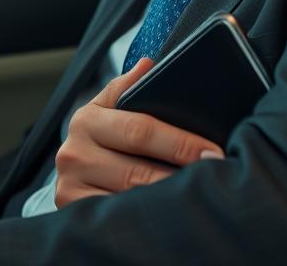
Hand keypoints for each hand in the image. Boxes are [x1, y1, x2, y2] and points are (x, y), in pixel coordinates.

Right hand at [54, 58, 224, 207]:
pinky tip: (171, 220)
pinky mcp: (74, 215)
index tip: (213, 152)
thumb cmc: (104, 137)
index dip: (180, 143)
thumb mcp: (110, 108)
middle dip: (181, 178)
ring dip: (168, 203)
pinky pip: (117, 221)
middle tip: (216, 181)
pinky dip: (147, 224)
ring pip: (130, 201)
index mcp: (86, 120)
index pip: (140, 131)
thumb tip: (150, 63)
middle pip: (138, 172)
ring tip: (200, 201)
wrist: (73, 174)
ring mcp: (70, 188)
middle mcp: (73, 153)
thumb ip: (128, 87)